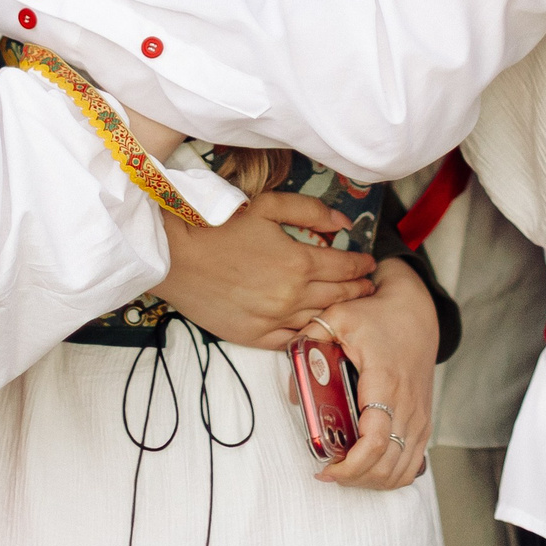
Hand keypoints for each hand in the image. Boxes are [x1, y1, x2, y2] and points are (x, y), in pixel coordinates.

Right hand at [151, 191, 376, 349]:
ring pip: (317, 321)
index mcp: (299, 263)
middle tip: (368, 288)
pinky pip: (290, 340)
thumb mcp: (267, 205)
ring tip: (348, 308)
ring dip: (337, 313)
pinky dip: (306, 334)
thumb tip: (342, 223)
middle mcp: (291, 297)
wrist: (175, 255)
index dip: (361, 265)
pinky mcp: (253, 336)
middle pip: (337, 296)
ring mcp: (272, 320)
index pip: (344, 268)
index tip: (370, 263)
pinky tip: (314, 328)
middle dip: (357, 291)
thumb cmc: (219, 225)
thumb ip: (309, 211)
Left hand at [314, 258, 436, 489]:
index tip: (325, 468)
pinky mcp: (424, 422)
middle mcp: (408, 406)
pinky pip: (412, 464)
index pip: (374, 441)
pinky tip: (368, 467)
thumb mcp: (336, 316)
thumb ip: (307, 344)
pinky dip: (389, 475)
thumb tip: (292, 392)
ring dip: (370, 480)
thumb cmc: (377, 316)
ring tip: (345, 470)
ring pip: (400, 471)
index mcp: (385, 383)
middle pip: (385, 465)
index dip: (349, 465)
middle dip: (354, 478)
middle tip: (328, 471)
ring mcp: (419, 417)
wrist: (416, 312)